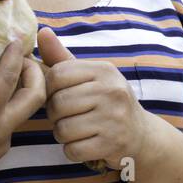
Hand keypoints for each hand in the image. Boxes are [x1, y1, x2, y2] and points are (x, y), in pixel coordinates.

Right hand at [0, 37, 45, 182]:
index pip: (8, 78)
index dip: (15, 55)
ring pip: (23, 112)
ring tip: (12, 75)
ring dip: (23, 91)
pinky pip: (10, 125)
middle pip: (35, 96)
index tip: (17, 39)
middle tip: (25, 59)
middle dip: (36, 73)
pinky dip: (8, 108)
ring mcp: (0, 143)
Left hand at [37, 26, 151, 169]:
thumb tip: (41, 31)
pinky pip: (73, 150)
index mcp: (104, 70)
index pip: (57, 75)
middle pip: (57, 104)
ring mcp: (114, 118)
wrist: (141, 134)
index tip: (59, 95)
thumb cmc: (106, 101)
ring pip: (62, 129)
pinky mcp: (113, 143)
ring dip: (63, 134)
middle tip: (68, 116)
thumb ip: (62, 58)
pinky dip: (73, 150)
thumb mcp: (89, 76)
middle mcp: (112, 91)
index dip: (49, 89)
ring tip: (76, 130)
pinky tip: (85, 144)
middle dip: (55, 115)